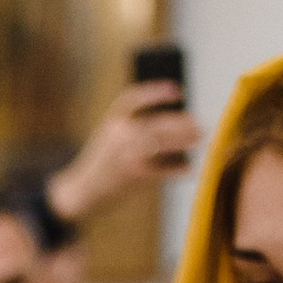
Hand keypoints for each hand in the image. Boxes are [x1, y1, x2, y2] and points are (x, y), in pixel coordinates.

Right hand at [46, 82, 202, 229]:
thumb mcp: (110, 135)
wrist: (83, 190)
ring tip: (199, 140)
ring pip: (163, 143)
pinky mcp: (134, 175)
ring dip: (184, 141)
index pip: (134, 98)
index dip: (157, 92)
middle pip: (156, 123)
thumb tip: (174, 122)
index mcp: (112, 120)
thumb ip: (133, 125)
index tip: (178, 91)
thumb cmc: (102, 163)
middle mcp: (119, 135)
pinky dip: (179, 169)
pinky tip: (189, 168)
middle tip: (199, 124)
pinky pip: (164, 169)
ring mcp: (127, 155)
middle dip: (181, 123)